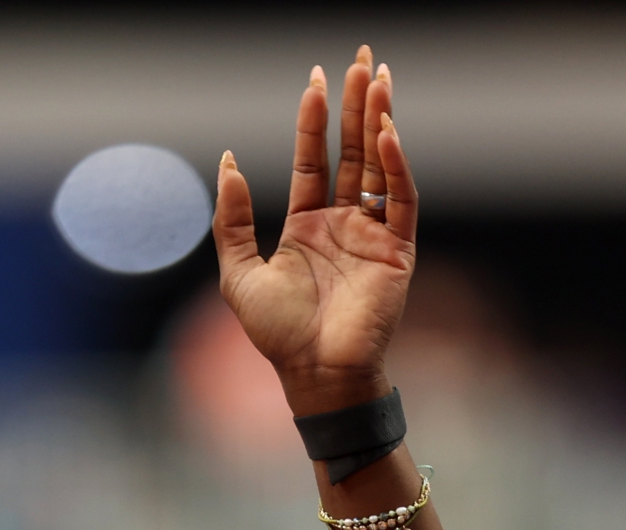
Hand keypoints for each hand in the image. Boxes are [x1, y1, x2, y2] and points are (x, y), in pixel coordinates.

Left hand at [214, 48, 415, 414]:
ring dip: (378, 120)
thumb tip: (227, 161)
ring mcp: (372, 234)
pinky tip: (385, 132)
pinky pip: (400, 198)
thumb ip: (231, 219)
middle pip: (351, 152)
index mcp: (306, 227)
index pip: (312, 162)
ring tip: (376, 76)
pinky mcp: (397, 250)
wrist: (314, 372)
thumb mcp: (238, 273)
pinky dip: (395, 165)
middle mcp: (341, 224)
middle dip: (354, 105)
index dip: (313, 122)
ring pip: (379, 165)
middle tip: (358, 58)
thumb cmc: (277, 333)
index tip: (315, 80)